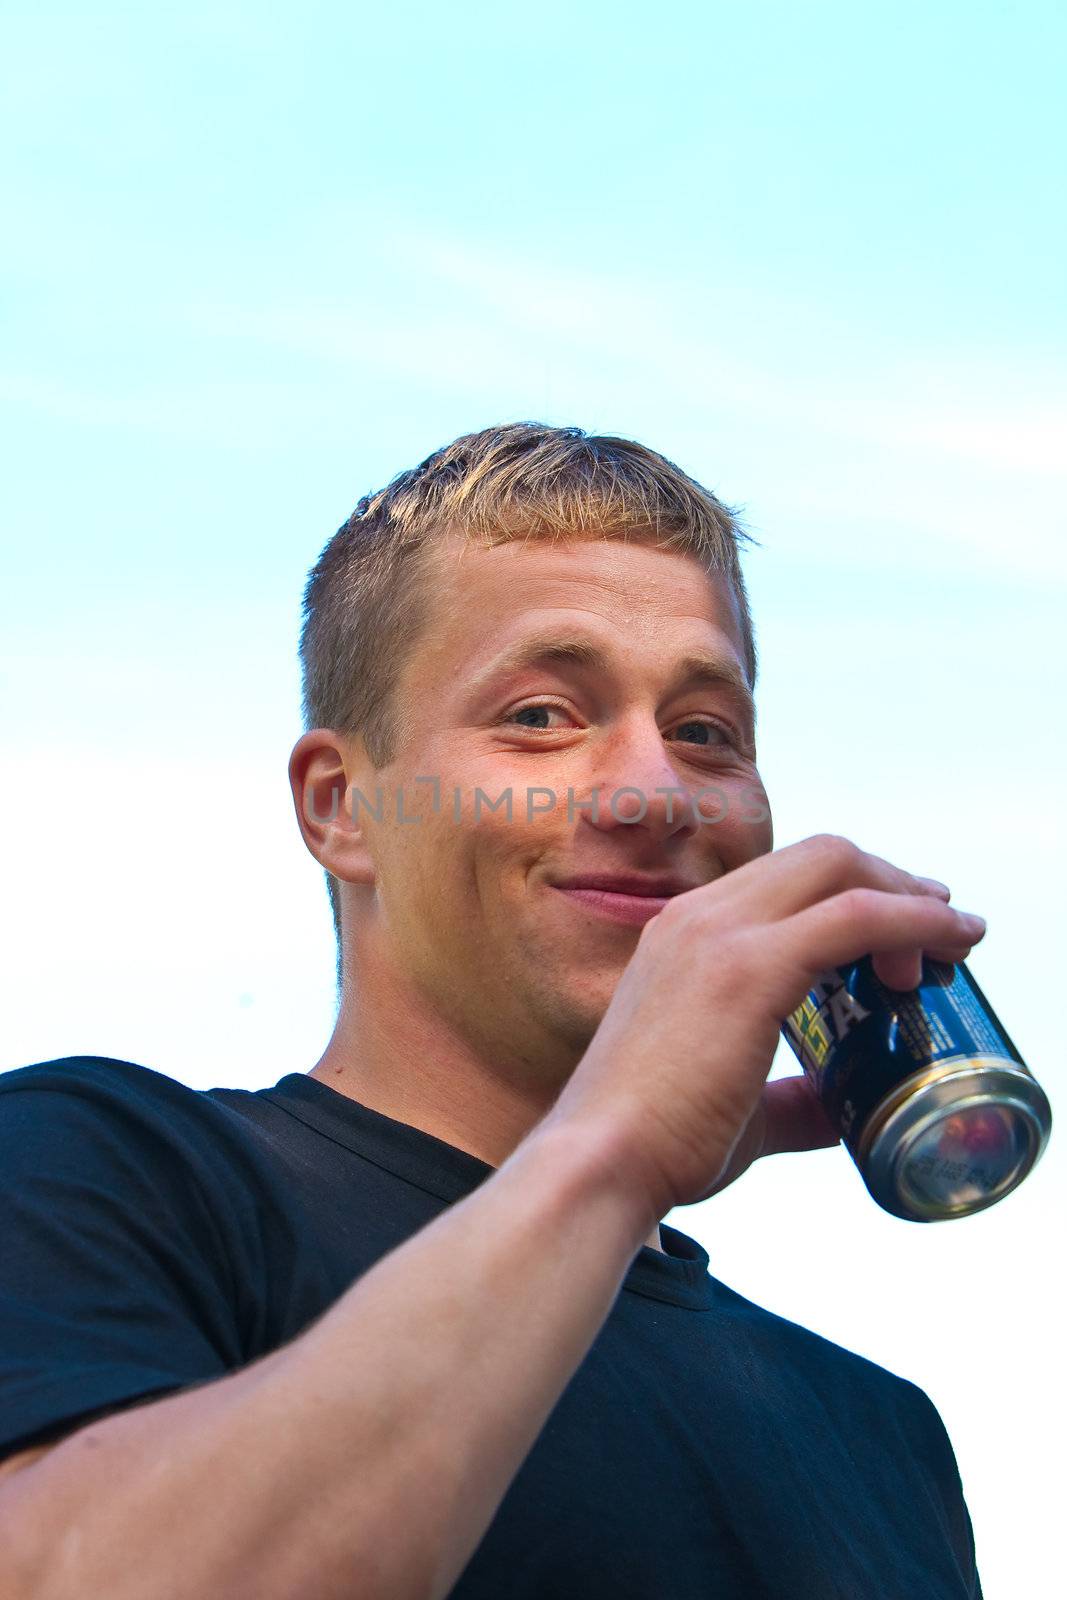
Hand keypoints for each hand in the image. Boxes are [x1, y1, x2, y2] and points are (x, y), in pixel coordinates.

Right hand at [548, 834, 985, 1220]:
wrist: (601, 1163)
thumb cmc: (654, 1143)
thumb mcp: (738, 1107)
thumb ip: (792, 1099)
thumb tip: (843, 1106)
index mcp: (686, 934)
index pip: (787, 879)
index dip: (857, 893)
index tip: (903, 937)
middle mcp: (699, 916)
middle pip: (823, 856)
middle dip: (893, 886)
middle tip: (937, 943)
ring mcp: (719, 933)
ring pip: (841, 868)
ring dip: (909, 902)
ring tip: (946, 951)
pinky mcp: (748, 967)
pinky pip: (856, 917)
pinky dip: (914, 923)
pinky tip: (947, 946)